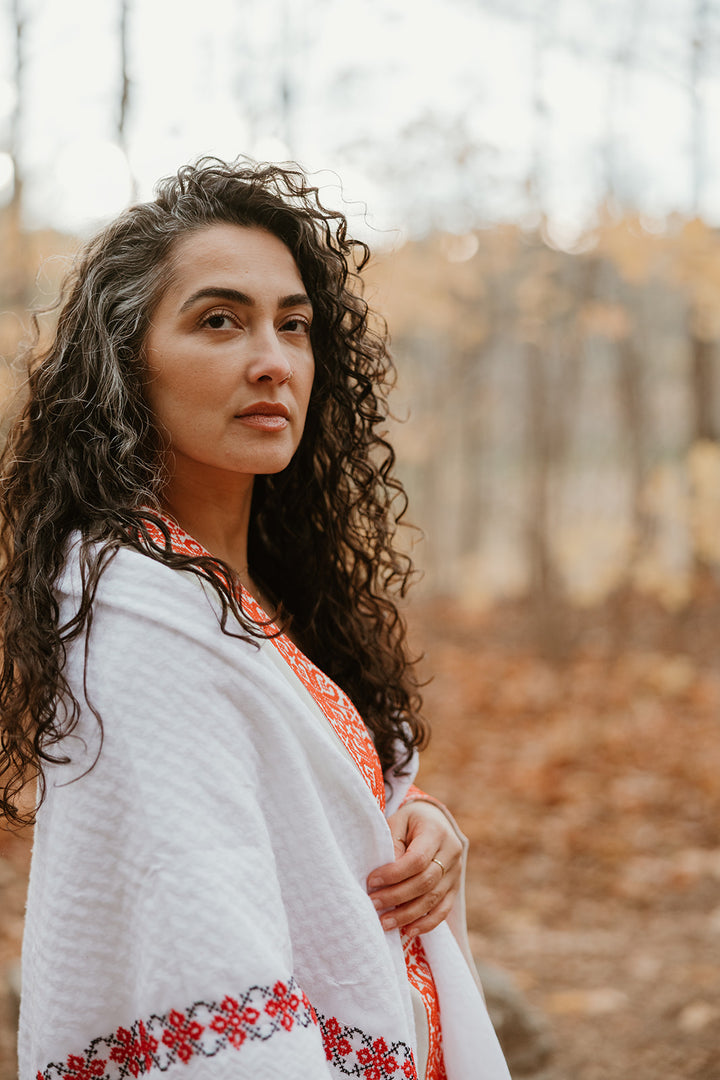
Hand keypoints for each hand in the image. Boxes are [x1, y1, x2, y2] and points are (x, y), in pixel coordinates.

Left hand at [367, 799, 463, 937]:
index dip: (393, 874)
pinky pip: (444, 909)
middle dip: (396, 896)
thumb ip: (392, 844)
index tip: (371, 881)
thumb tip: (385, 875)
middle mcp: (451, 852)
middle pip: (425, 882)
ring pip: (433, 899)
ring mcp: (457, 872)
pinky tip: (409, 931)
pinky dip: (427, 923)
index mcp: (436, 831)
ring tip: (384, 923)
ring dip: (408, 914)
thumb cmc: (409, 822)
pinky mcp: (455, 887)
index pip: (417, 859)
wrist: (434, 820)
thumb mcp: (398, 822)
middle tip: (373, 904)